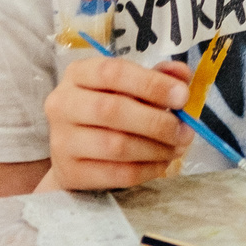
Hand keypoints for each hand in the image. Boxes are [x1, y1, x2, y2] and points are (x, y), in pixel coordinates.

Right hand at [41, 56, 191, 191]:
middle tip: (185, 130)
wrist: (74, 151)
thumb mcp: (129, 85)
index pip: (113, 72)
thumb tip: (182, 75)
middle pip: (112, 111)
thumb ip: (158, 76)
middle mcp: (62, 104)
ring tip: (177, 147)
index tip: (182, 97)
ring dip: (156, 148)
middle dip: (157, 122)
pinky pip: (116, 174)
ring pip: (115, 145)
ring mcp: (61, 141)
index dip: (152, 84)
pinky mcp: (69, 173)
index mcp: (78, 73)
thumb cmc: (107, 107)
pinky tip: (162, 163)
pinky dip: (147, 169)